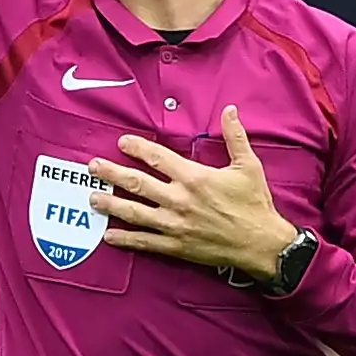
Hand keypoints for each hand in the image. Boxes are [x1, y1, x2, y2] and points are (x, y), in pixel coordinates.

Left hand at [87, 106, 296, 283]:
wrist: (261, 244)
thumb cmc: (255, 204)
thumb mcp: (248, 166)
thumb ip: (235, 137)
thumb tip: (230, 110)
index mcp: (194, 177)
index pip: (157, 158)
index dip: (137, 148)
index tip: (122, 142)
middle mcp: (179, 200)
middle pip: (137, 183)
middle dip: (112, 173)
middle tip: (93, 167)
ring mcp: (175, 224)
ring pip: (134, 212)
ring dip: (111, 204)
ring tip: (93, 197)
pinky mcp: (176, 246)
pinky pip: (145, 242)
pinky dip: (126, 239)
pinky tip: (109, 236)